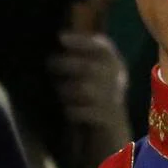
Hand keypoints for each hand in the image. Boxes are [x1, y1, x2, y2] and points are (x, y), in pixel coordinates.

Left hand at [49, 32, 132, 147]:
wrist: (113, 130)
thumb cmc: (98, 95)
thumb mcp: (97, 74)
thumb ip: (84, 58)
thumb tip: (58, 40)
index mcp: (117, 64)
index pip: (102, 47)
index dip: (81, 41)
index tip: (60, 37)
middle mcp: (118, 80)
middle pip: (90, 67)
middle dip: (66, 64)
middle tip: (49, 62)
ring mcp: (113, 100)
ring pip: (85, 89)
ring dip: (66, 88)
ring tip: (58, 88)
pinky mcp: (107, 119)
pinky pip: (84, 112)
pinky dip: (72, 110)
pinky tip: (67, 109)